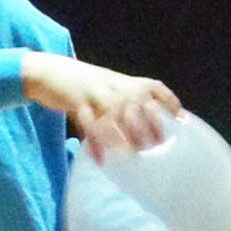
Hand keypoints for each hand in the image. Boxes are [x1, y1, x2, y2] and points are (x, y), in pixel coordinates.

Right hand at [21, 54, 181, 161]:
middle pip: (138, 103)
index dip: (168, 103)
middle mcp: (115, 86)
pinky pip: (88, 124)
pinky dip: (95, 142)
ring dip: (124, 134)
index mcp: (125, 82)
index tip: (180, 120)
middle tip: (155, 145)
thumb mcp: (112, 87)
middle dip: (149, 123)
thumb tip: (155, 129)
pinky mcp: (77, 101)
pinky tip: (101, 159)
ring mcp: (96, 92)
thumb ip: (133, 102)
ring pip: (115, 113)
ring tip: (130, 152)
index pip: (154, 89)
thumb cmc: (86, 85)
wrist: (50, 72)